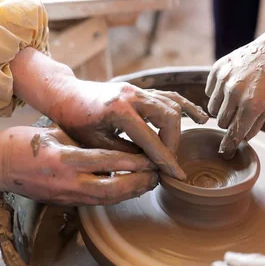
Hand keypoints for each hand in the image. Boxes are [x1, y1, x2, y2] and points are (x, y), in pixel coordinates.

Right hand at [0, 125, 158, 204]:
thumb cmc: (21, 143)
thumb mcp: (54, 133)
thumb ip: (82, 142)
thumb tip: (114, 146)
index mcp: (64, 159)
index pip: (108, 161)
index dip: (134, 161)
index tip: (154, 157)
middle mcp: (67, 181)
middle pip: (113, 188)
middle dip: (139, 183)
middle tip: (159, 174)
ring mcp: (65, 194)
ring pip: (106, 199)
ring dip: (131, 193)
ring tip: (150, 183)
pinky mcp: (64, 201)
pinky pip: (95, 201)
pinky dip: (116, 196)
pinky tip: (128, 190)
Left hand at [44, 79, 208, 180]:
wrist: (66, 95)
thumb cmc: (75, 121)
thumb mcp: (95, 144)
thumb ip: (124, 155)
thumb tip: (149, 168)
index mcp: (119, 109)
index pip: (151, 138)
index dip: (165, 159)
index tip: (176, 175)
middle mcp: (132, 95)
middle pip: (169, 117)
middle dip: (173, 143)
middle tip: (167, 163)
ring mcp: (138, 90)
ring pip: (172, 105)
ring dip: (179, 128)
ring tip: (180, 148)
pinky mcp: (140, 90)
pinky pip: (168, 96)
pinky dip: (184, 106)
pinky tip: (199, 117)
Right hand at [206, 26, 264, 157]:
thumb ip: (255, 124)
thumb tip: (240, 140)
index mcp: (252, 103)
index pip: (234, 133)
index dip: (229, 146)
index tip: (226, 153)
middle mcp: (235, 91)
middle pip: (221, 122)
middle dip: (228, 123)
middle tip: (238, 115)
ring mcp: (225, 79)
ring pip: (212, 109)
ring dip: (221, 109)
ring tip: (234, 100)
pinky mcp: (218, 68)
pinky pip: (209, 91)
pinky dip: (217, 94)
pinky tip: (230, 87)